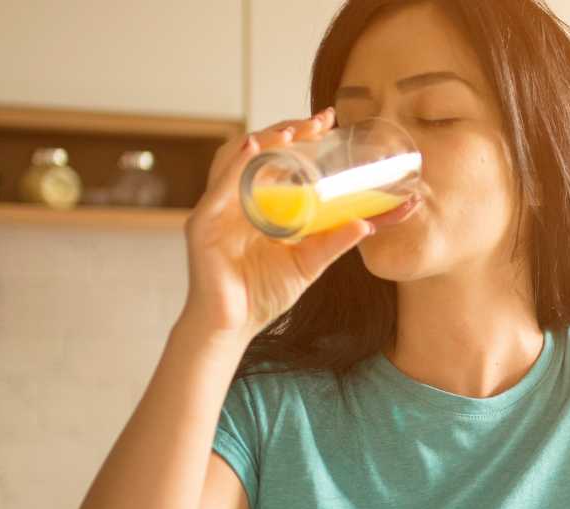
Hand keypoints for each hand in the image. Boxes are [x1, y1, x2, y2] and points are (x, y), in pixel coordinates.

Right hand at [179, 107, 373, 340]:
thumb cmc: (262, 294)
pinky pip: (218, 188)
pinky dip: (235, 166)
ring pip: (234, 159)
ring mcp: (217, 209)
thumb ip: (333, 243)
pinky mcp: (203, 225)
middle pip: (257, 151)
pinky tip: (253, 150)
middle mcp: (235, 198)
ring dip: (263, 141)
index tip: (328, 121)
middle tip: (318, 120)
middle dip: (287, 130)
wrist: (233, 326)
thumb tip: (367, 223)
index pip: (277, 158)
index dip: (300, 136)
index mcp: (258, 202)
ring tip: (290, 132)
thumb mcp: (307, 264)